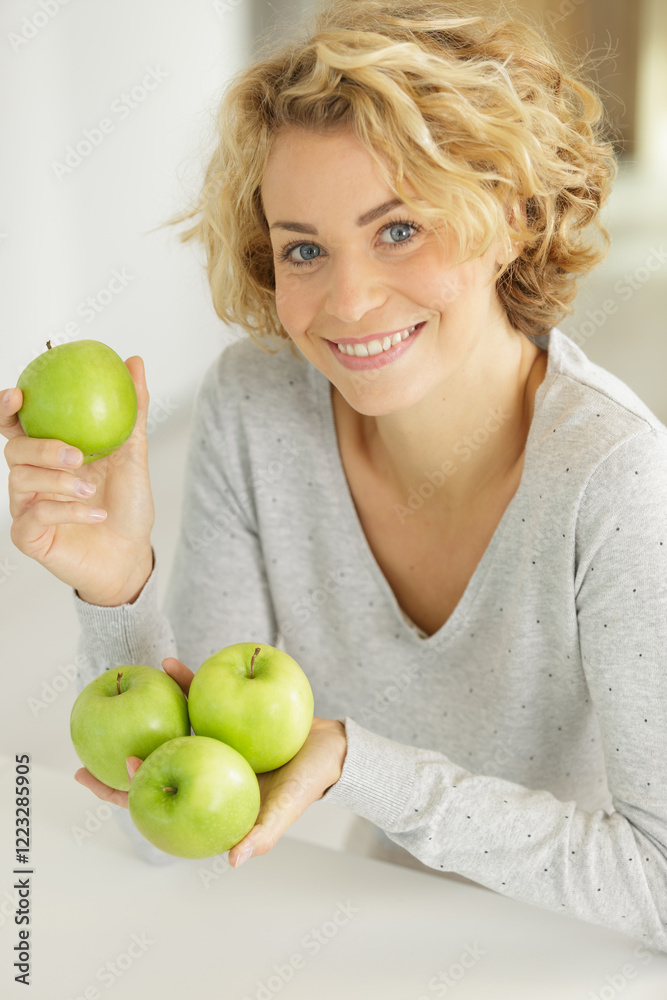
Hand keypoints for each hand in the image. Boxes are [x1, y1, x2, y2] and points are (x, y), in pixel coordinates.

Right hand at [2, 356, 154, 606]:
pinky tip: (95, 511)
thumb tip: (134, 361)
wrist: (131, 554)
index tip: (19, 395)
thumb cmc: (127, 506)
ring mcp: (26, 507)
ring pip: (23, 481)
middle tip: (75, 454)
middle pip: (14, 450)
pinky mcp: (29, 536)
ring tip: (91, 488)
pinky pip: (36, 516)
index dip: (6, 407)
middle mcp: (33, 476)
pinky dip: (69, 510)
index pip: (16, 424)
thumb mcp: (134, 454)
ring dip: (60, 482)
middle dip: (41, 448)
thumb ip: (133, 410)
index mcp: (49, 453)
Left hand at [74, 657, 347, 865]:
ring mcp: (210, 743)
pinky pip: (198, 699)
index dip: (132, 798)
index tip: (113, 778)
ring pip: (169, 730)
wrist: (331, 747)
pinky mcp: (224, 717)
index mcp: (210, 800)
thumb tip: (233, 860)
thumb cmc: (309, 783)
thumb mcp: (287, 809)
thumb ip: (263, 834)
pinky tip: (169, 665)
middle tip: (83, 758)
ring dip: (147, 713)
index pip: (162, 805)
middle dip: (118, 767)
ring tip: (123, 690)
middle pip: (153, 771)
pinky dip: (185, 683)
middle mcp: (203, 772)